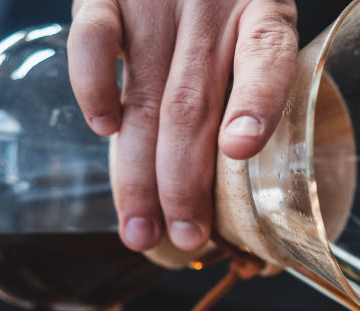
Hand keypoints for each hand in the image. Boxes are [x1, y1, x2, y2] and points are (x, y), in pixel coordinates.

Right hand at [68, 0, 297, 252]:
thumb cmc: (228, 4)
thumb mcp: (259, 30)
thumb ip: (256, 81)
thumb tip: (247, 174)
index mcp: (260, 13)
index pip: (266, 55)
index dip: (255, 103)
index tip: (239, 150)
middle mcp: (208, 9)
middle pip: (192, 107)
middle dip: (185, 185)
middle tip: (186, 238)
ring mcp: (154, 1)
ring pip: (144, 99)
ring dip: (139, 172)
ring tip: (141, 230)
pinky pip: (93, 37)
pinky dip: (92, 85)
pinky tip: (104, 130)